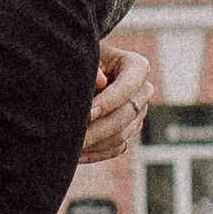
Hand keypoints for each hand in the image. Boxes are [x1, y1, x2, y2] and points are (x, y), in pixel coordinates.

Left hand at [81, 44, 153, 165]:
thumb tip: (101, 81)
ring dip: (95, 142)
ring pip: (121, 134)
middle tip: (73, 137)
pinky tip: (75, 155)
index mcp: (136, 66)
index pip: (130, 85)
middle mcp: (143, 91)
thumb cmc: (79, 62)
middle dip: (99, 127)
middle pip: (127, 114)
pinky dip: (96, 152)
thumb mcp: (82, 58)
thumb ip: (90, 67)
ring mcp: (138, 114)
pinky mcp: (128, 131)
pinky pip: (116, 147)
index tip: (88, 114)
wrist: (75, 75)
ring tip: (69, 147)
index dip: (110, 101)